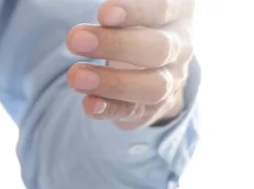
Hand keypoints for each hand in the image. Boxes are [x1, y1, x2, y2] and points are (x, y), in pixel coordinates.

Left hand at [66, 0, 194, 128]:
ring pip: (151, 86)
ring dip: (112, 82)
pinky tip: (88, 104)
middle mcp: (179, 46)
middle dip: (116, 45)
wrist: (156, 62)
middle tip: (74, 40)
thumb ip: (121, 2)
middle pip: (158, 49)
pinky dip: (111, 109)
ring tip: (75, 76)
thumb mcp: (132, 6)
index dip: (135, 11)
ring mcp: (169, 80)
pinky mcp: (151, 107)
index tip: (104, 12)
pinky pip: (135, 112)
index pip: (163, 8)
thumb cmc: (137, 19)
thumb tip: (103, 1)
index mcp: (176, 11)